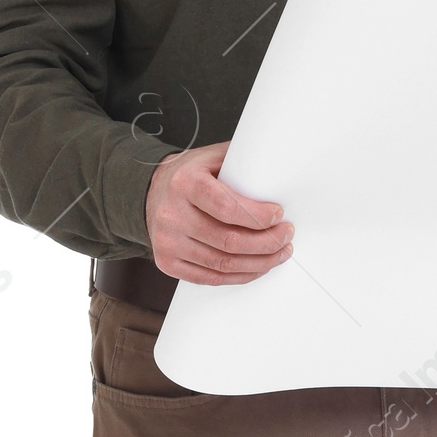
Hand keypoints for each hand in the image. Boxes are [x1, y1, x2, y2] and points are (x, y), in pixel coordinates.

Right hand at [145, 141, 293, 283]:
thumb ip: (242, 162)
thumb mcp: (212, 158)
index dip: (258, 217)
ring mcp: (167, 242)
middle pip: (229, 241)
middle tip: (285, 237)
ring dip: (259, 263)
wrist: (151, 192)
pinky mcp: (167, 262)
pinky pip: (210, 278)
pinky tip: (257, 267)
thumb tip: (280, 172)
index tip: (279, 216)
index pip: (228, 207)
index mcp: (185, 183)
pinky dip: (240, 276)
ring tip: (278, 254)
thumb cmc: (191, 175)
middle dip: (267, 243)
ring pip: (223, 264)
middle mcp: (172, 214)